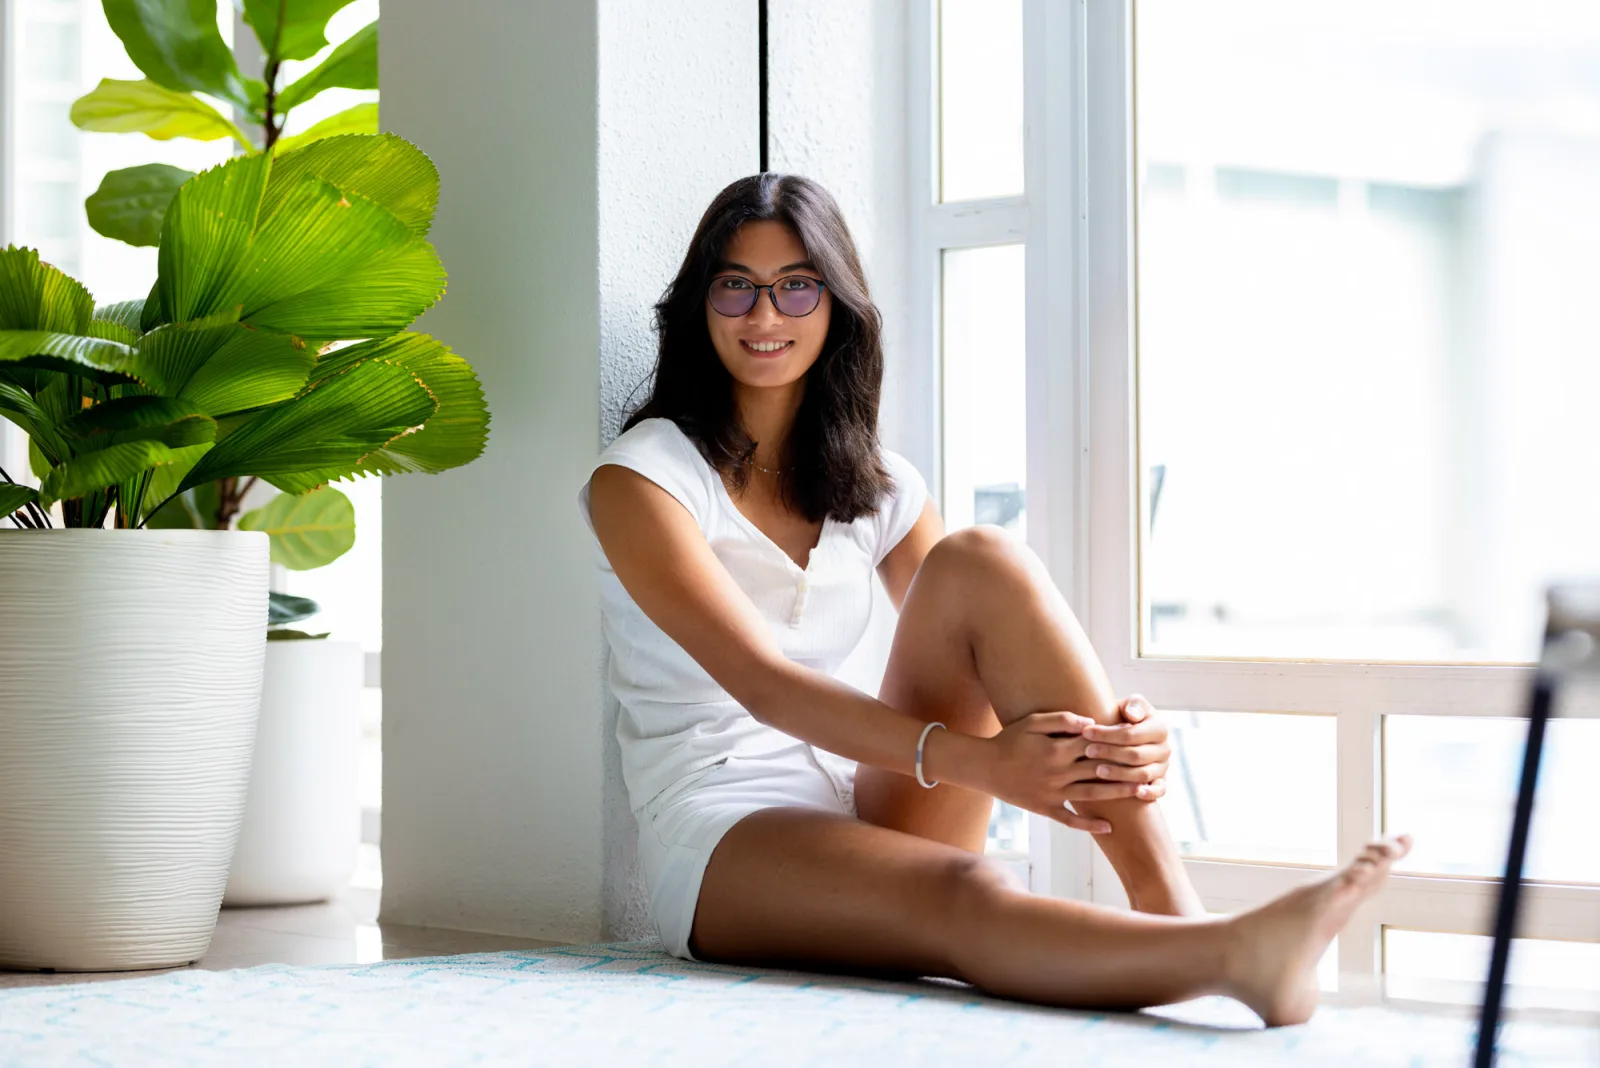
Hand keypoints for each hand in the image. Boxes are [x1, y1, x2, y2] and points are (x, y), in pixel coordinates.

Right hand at [981, 711, 1151, 833]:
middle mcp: (1058, 772)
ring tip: (1139, 793)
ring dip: (1116, 795)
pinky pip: (1070, 820)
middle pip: (1099, 770)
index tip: (1136, 741)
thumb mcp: (1032, 722)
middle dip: (1125, 769)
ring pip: (1091, 795)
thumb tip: (1090, 722)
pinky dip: (1089, 826)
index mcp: (1057, 749)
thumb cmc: (1009, 739)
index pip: (1095, 745)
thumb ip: (1062, 720)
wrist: (984, 766)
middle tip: (1149, 768)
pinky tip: (1108, 827)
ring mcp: (1052, 793)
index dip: (1116, 742)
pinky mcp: (1045, 808)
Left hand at [1081, 694, 1170, 801]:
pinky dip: (1149, 792)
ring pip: (1144, 774)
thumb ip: (1133, 705)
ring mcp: (1163, 766)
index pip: (1132, 733)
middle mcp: (1165, 748)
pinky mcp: (1161, 782)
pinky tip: (1135, 793)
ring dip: (1120, 774)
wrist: (1126, 738)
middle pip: (1136, 755)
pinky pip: (1160, 790)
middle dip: (1110, 753)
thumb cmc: (1123, 717)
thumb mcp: (1128, 706)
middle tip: (1087, 752)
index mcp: (1159, 728)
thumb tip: (1132, 715)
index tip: (1086, 732)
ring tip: (1097, 771)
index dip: (1108, 734)